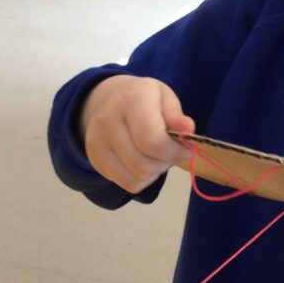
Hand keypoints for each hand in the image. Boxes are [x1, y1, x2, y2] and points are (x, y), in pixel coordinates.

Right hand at [80, 76, 195, 192]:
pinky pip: (127, 184)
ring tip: (157, 155)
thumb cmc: (146, 100)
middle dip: (165, 163)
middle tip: (172, 151)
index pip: (152, 140)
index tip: (186, 148)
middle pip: (143, 164)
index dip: (174, 151)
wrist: (111, 100)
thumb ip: (176, 116)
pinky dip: (142, 179)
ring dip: (155, 173)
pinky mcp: (94, 159)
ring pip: (135, 178)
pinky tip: (144, 162)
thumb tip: (188, 129)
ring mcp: (96, 142)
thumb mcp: (166, 98)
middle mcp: (108, 120)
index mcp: (131, 100)